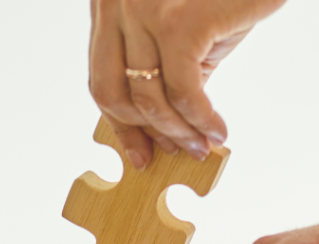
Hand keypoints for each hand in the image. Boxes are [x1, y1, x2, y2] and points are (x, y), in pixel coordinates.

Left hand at [89, 0, 283, 165]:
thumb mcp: (176, 35)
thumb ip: (157, 73)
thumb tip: (156, 131)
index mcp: (108, 4)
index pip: (101, 79)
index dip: (120, 124)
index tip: (140, 153)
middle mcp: (117, 4)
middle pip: (113, 93)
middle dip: (146, 133)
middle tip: (176, 151)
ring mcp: (143, 11)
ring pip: (148, 100)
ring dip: (179, 133)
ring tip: (201, 145)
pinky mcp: (178, 24)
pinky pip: (183, 94)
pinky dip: (202, 121)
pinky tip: (217, 130)